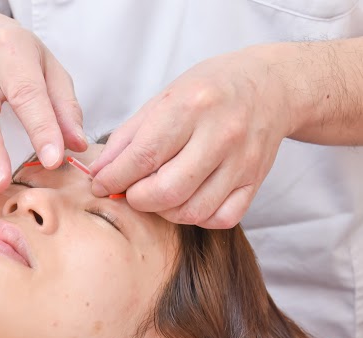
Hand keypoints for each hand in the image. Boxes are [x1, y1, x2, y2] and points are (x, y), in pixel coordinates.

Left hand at [90, 46, 290, 227]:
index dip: (114, 178)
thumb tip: (98, 172)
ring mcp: (242, 161)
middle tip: (130, 192)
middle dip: (137, 199)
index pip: (144, 156)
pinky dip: (196, 217)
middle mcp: (221, 134)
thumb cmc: (208, 91)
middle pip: (167, 190)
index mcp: (192, 105)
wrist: (270, 87)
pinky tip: (187, 200)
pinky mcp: (256, 181)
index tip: (100, 185)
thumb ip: (128, 138)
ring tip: (157, 195)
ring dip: (164, 211)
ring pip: (193, 210)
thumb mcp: (163, 99)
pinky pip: (221, 218)